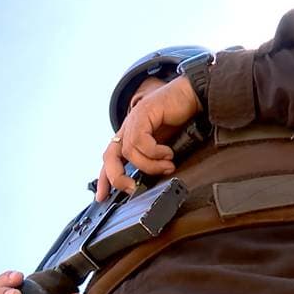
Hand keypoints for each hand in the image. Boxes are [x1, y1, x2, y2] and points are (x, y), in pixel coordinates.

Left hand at [96, 75, 201, 200]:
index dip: (104, 179)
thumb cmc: (178, 120)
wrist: (192, 96)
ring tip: (167, 166)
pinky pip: (140, 141)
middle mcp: (127, 129)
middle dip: (116, 177)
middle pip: (109, 157)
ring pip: (129, 153)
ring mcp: (133, 120)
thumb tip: (149, 183)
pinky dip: (155, 152)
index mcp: (129, 137)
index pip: (109, 160)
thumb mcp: (162, 147)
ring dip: (149, 165)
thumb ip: (152, 161)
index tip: (102, 197)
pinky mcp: (143, 113)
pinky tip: (168, 153)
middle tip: (131, 188)